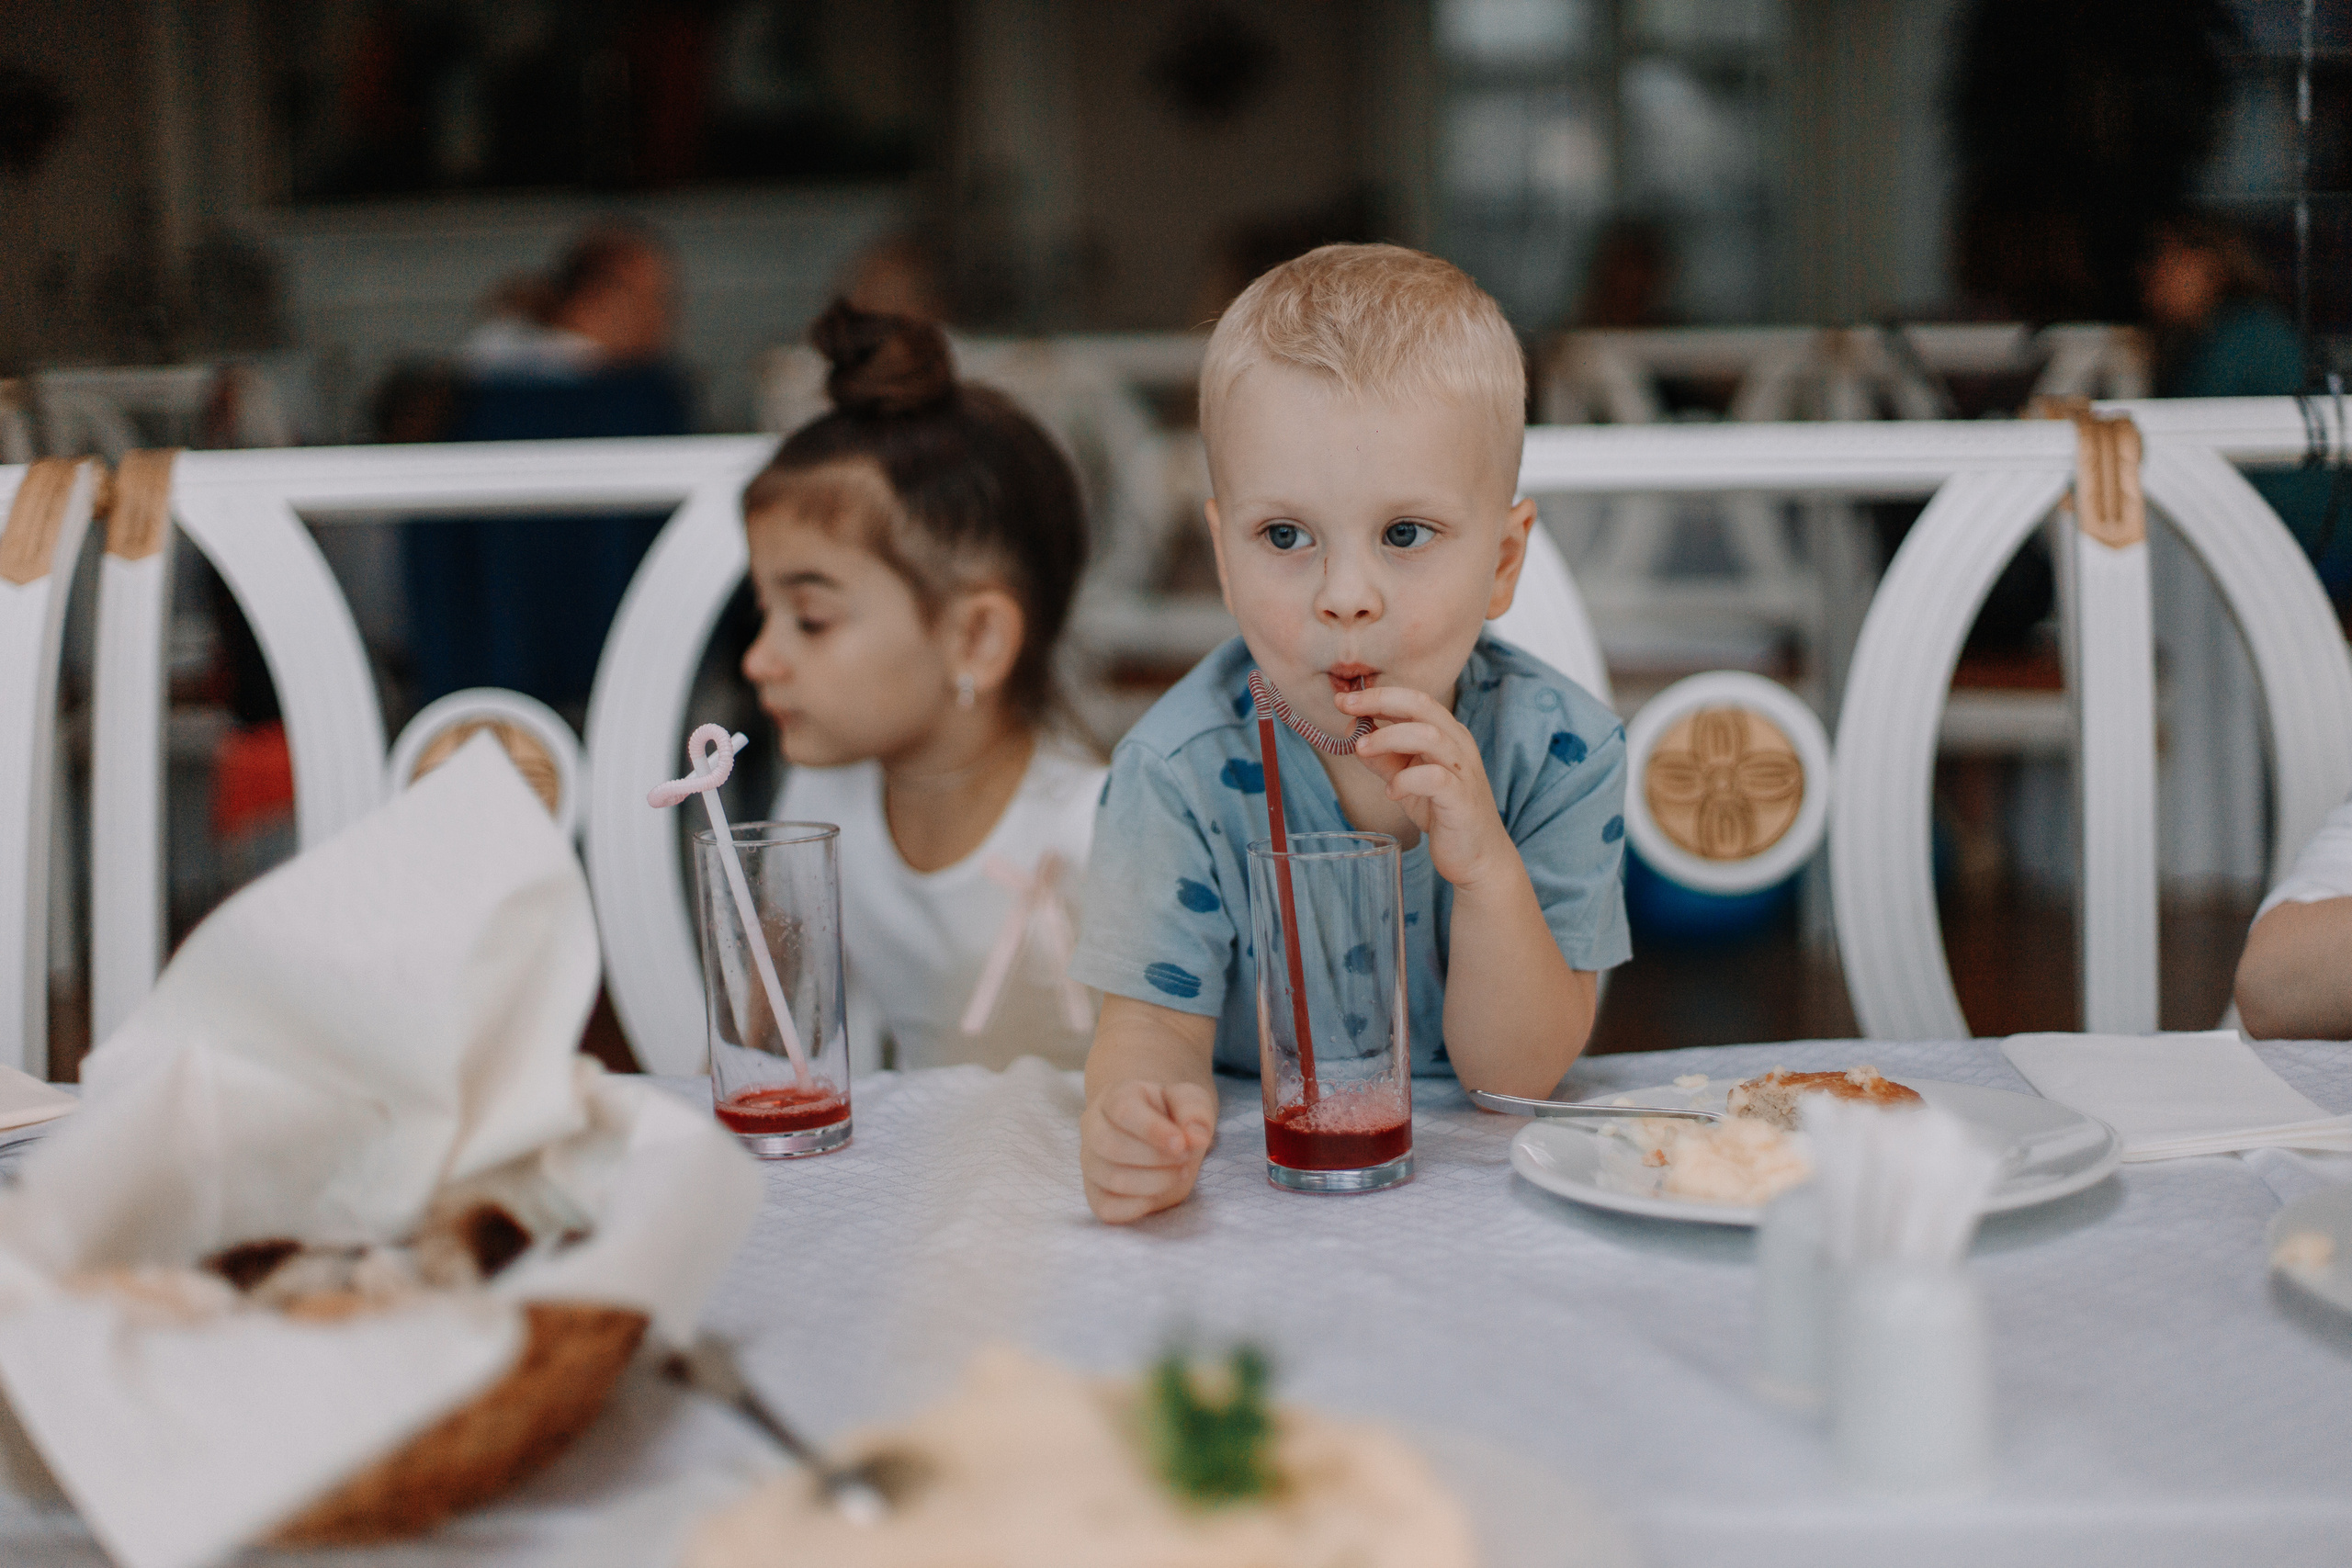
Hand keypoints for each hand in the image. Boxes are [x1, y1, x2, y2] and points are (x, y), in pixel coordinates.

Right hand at [1081, 1080, 1218, 1222]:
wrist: (1158, 1135)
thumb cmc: (1171, 1115)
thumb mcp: (1189, 1101)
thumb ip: (1195, 1113)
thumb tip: (1197, 1138)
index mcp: (1114, 1096)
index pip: (1123, 1110)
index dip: (1153, 1130)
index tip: (1182, 1144)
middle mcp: (1093, 1127)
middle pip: (1111, 1146)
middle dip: (1156, 1158)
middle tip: (1184, 1158)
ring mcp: (1090, 1162)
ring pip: (1111, 1179)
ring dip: (1154, 1182)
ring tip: (1178, 1173)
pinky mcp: (1094, 1192)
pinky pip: (1106, 1207)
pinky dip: (1137, 1207)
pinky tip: (1158, 1194)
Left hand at [1337, 684, 1514, 888]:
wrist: (1477, 854)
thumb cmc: (1441, 811)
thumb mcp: (1405, 779)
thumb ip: (1383, 757)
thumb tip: (1354, 733)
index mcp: (1446, 733)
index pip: (1413, 700)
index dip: (1377, 695)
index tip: (1343, 699)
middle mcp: (1458, 745)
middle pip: (1422, 705)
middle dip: (1380, 701)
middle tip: (1345, 706)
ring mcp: (1463, 770)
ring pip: (1429, 736)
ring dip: (1388, 737)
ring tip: (1361, 749)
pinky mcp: (1462, 799)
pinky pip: (1434, 778)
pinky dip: (1407, 781)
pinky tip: (1391, 792)